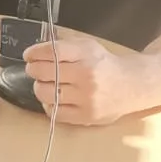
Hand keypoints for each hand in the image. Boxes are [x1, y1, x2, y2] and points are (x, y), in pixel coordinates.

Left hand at [21, 34, 135, 125]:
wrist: (132, 84)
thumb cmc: (105, 64)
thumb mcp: (87, 46)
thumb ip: (62, 46)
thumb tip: (35, 52)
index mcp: (85, 54)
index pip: (50, 52)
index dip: (33, 53)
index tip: (28, 56)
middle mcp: (86, 76)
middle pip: (43, 72)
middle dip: (34, 70)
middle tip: (35, 70)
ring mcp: (86, 98)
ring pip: (46, 93)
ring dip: (40, 87)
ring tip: (46, 84)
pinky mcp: (87, 116)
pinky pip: (55, 112)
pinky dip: (49, 105)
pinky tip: (54, 98)